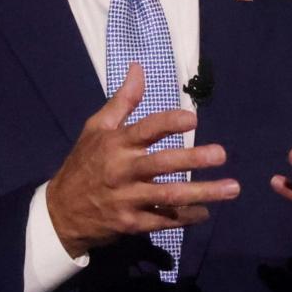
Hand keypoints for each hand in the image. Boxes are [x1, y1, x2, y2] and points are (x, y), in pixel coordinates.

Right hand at [46, 63, 240, 257]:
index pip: (145, 129)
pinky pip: (163, 220)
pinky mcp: (131, 224)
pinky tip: (206, 212)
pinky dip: (186, 217)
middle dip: (193, 159)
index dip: (169, 123)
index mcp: (116, 144)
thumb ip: (122, 100)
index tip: (194, 119)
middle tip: (221, 154)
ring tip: (231, 188)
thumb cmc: (84, 163)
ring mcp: (127, 199)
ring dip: (203, 192)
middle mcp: (123, 171)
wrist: (60, 211)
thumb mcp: (96, 128)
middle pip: (162, 164)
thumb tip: (138, 67)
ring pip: (169, 196)